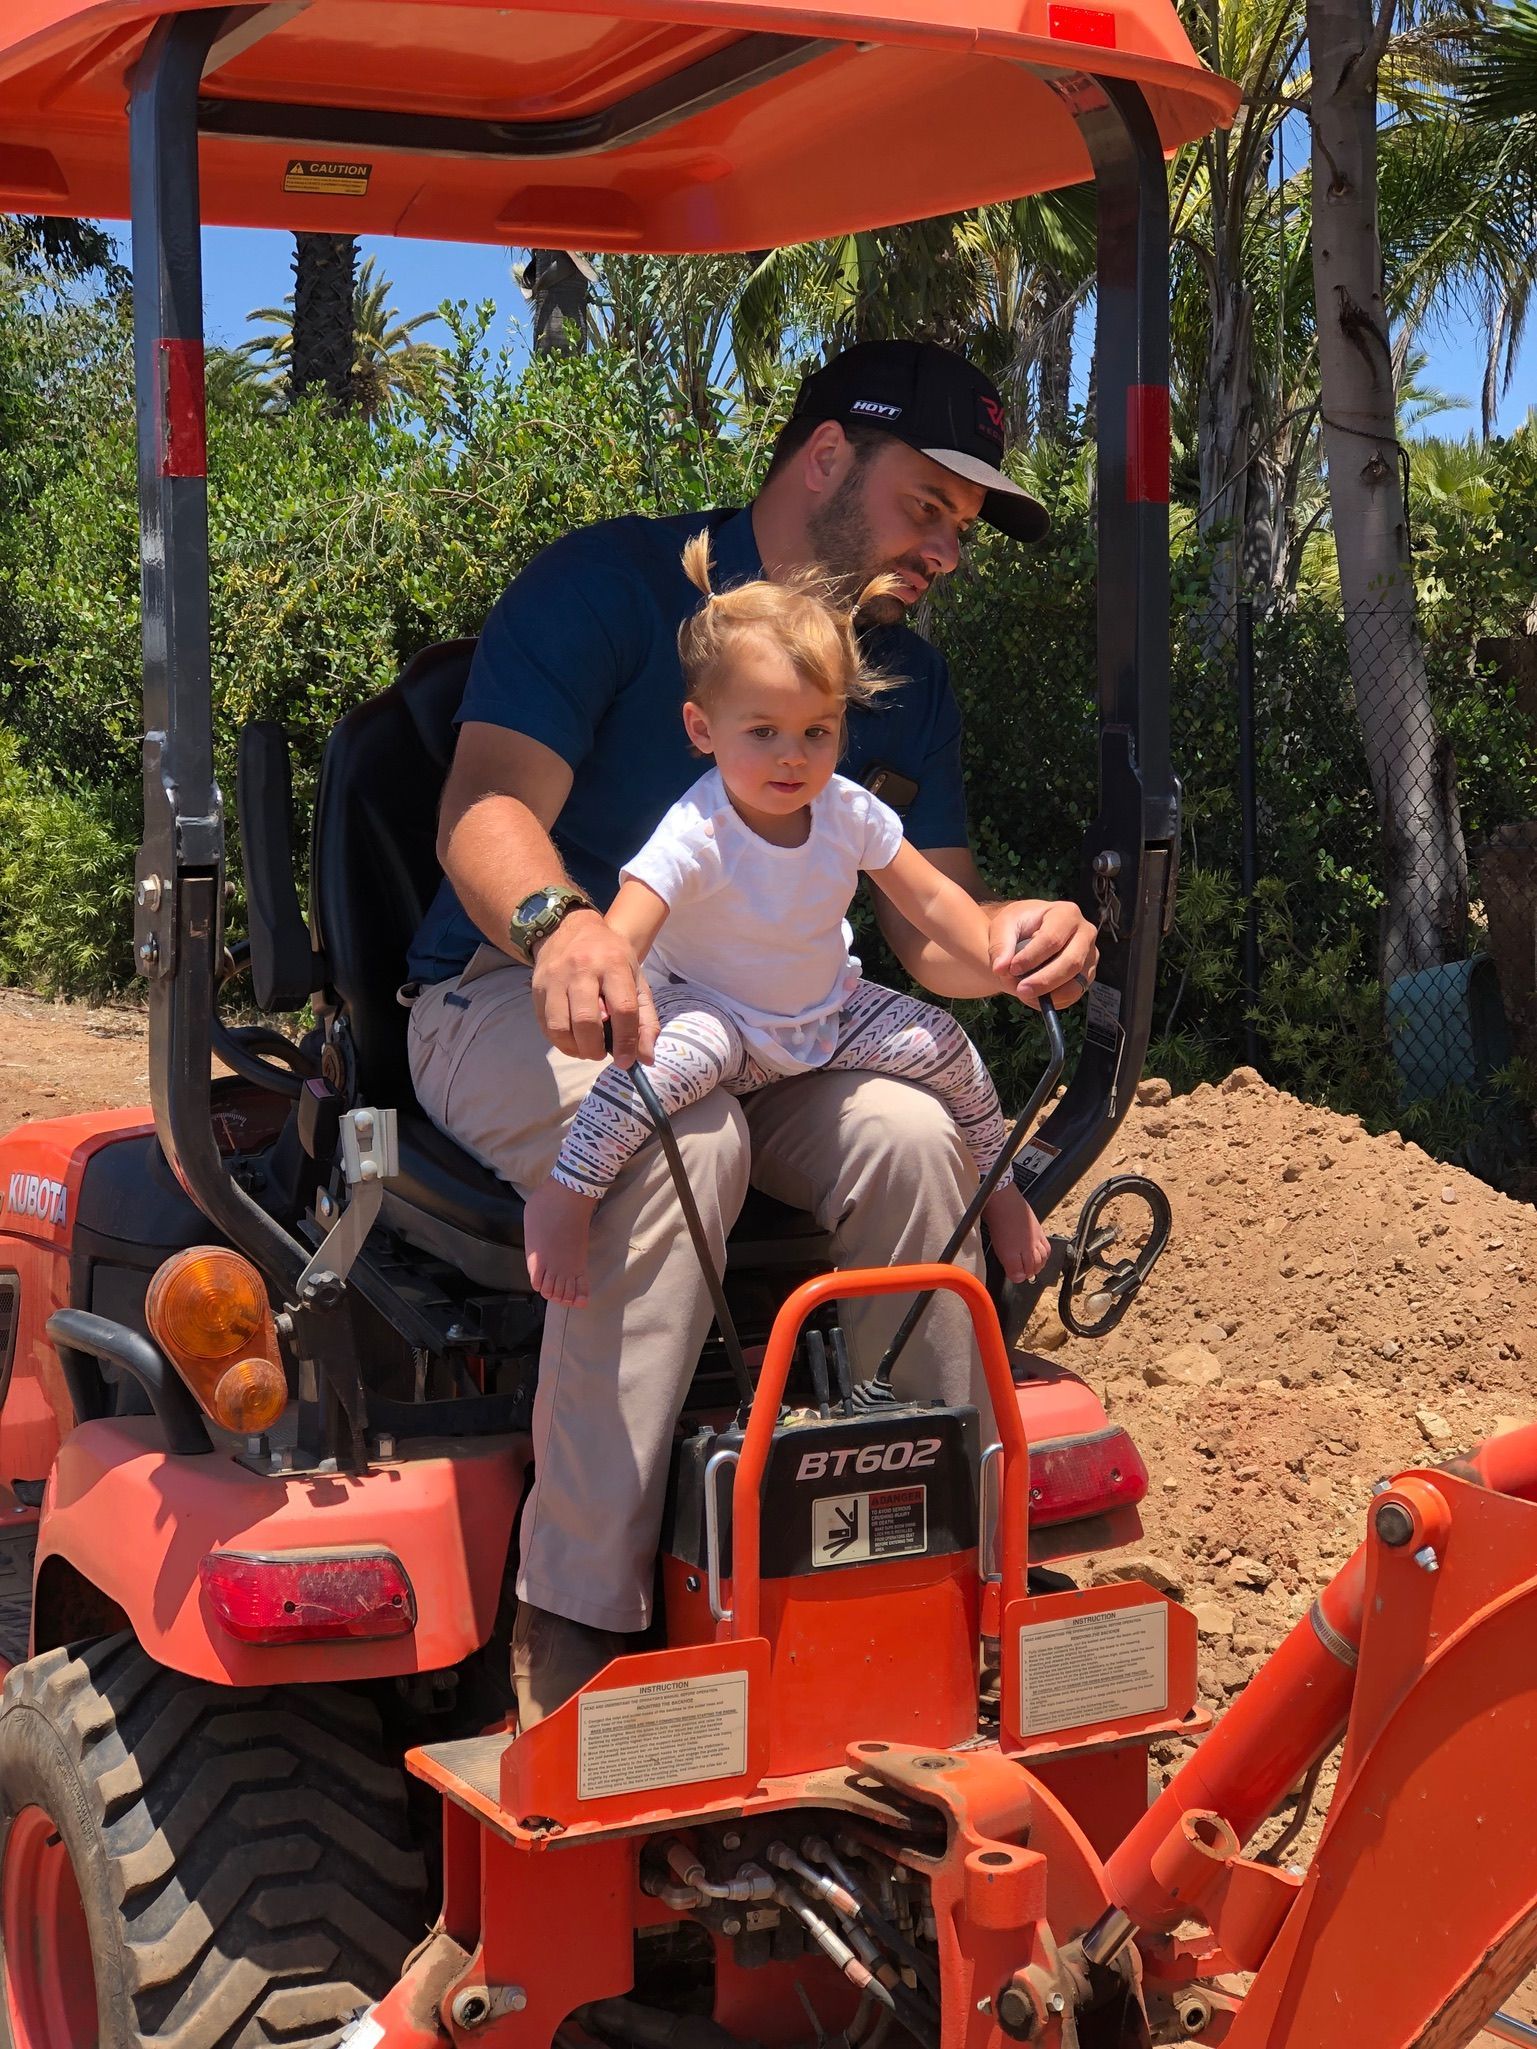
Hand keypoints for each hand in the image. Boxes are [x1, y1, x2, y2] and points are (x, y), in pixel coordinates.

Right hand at [531, 910, 658, 1065]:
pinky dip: (559, 1041)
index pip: (622, 1009)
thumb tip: (645, 1058)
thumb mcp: (635, 980)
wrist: (573, 929)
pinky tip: (571, 1040)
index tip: (626, 1061)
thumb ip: (645, 1020)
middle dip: (595, 1048)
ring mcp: (556, 977)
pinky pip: (545, 1025)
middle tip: (601, 1053)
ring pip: (560, 1026)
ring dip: (575, 1048)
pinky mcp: (537, 986)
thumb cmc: (610, 958)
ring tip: (586, 1049)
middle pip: (587, 1021)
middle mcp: (582, 968)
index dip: (626, 1041)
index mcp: (613, 964)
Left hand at [988, 899, 1098, 1008]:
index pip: (1052, 939)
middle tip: (1020, 990)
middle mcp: (1085, 933)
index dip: (1031, 957)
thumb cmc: (1019, 925)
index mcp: (1066, 914)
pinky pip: (1075, 994)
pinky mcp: (1087, 974)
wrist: (1029, 933)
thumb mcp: (1004, 926)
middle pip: (1071, 962)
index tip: (1011, 969)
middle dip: (1044, 980)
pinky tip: (1035, 998)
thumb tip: (1001, 968)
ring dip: (1050, 994)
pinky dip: (1054, 1001)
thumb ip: (1001, 945)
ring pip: (1076, 983)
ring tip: (1024, 995)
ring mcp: (1090, 956)